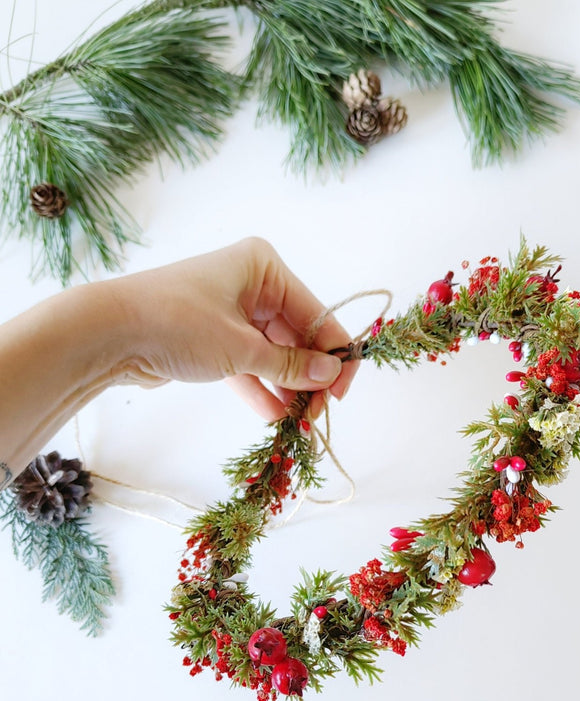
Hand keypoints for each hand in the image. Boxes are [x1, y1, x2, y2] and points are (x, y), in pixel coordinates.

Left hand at [113, 237, 357, 419]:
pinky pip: (249, 364)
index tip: (342, 392)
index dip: (334, 354)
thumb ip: (291, 364)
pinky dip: (261, 388)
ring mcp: (232, 311)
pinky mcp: (213, 338)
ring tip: (298, 424)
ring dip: (287, 387)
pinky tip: (274, 417)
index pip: (316, 313)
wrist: (108, 334)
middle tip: (316, 415)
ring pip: (274, 353)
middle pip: (297, 336)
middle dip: (309, 377)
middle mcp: (252, 283)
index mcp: (264, 268)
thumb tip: (332, 373)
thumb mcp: (242, 348)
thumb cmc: (177, 323)